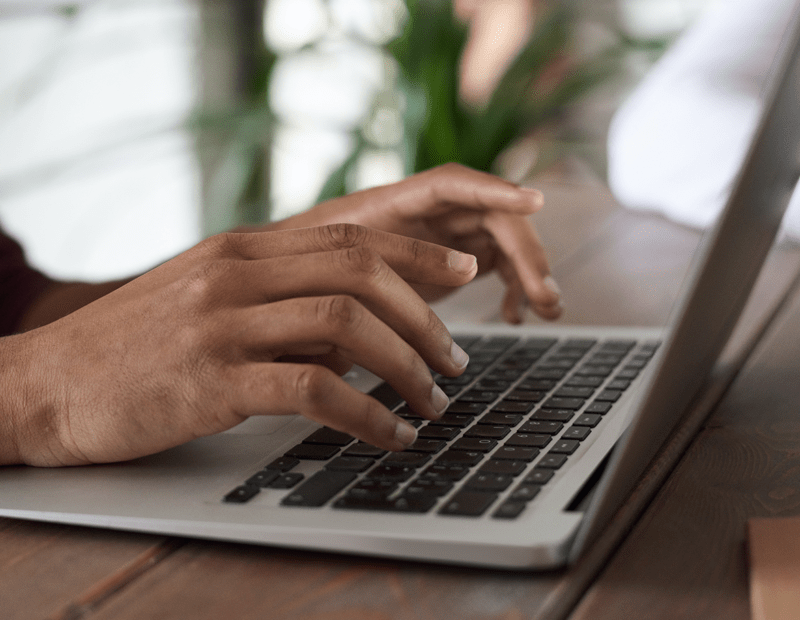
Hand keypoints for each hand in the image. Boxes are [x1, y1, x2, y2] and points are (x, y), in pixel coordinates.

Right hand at [6, 224, 477, 466]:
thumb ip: (268, 300)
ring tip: (432, 402)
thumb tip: (348, 330)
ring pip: (347, 325)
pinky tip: (389, 437)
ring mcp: (220, 323)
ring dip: (406, 366)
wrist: (36, 385)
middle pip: (362, 271)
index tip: (462, 271)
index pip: (350, 234)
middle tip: (455, 359)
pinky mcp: (209, 380)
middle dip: (425, 316)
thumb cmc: (121, 351)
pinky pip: (313, 390)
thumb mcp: (196, 301)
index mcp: (236, 249)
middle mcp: (233, 273)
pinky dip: (367, 415)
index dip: (418, 251)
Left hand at [268, 163, 562, 322]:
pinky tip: (515, 316)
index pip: (452, 185)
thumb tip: (393, 303)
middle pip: (492, 216)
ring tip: (545, 310)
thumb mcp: (317, 277)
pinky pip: (496, 265)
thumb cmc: (297, 272)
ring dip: (528, 271)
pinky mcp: (450, 261)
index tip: (534, 202)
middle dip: (525, 252)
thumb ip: (351, 281)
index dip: (494, 190)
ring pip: (502, 242)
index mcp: (391, 203)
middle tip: (544, 295)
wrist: (286, 283)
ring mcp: (441, 235)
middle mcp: (425, 212)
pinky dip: (512, 287)